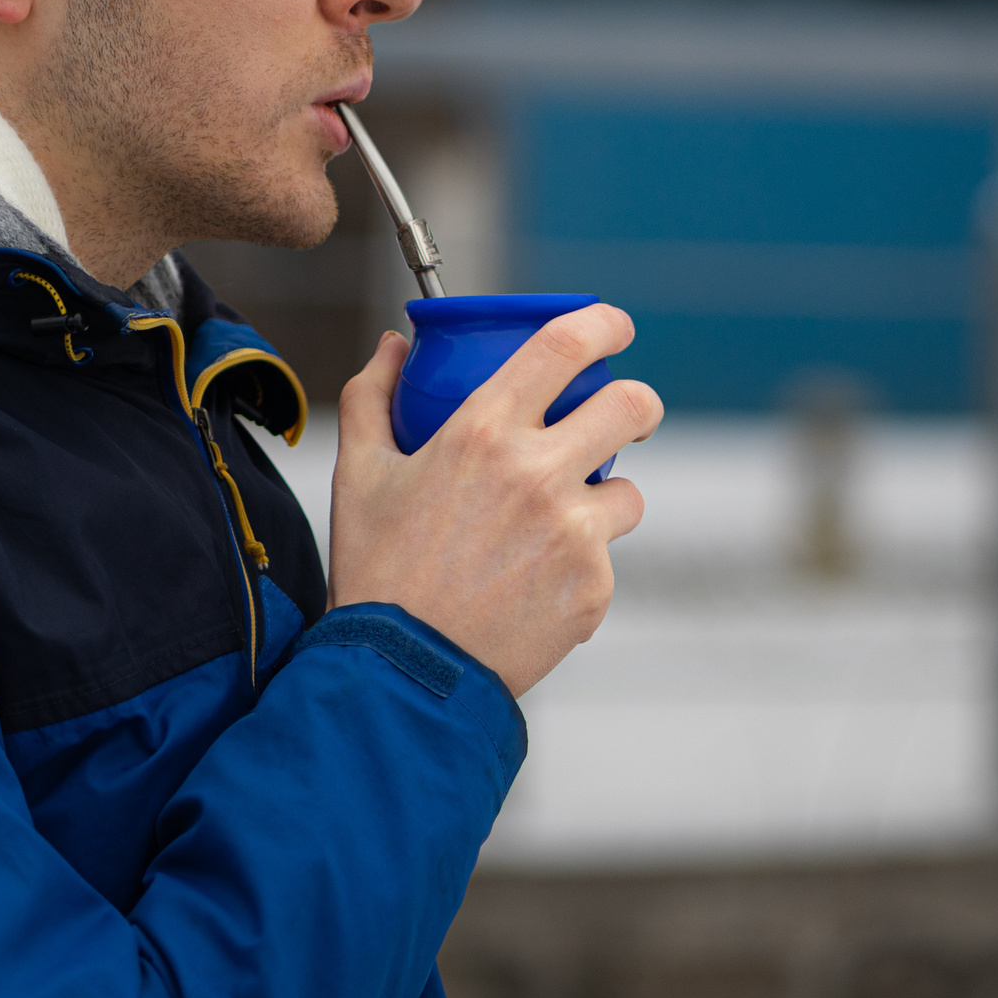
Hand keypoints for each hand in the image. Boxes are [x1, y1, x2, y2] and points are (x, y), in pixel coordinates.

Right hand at [327, 304, 661, 698]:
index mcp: (482, 432)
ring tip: (554, 528)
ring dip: (603, 500)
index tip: (610, 327)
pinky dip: (578, 568)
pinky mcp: (594, 588)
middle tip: (623, 414)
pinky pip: (605, 560)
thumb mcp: (359, 474)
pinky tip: (531, 587)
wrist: (402, 674)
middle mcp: (538, 475)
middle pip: (633, 406)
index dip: (602, 324)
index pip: (564, 345)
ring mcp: (574, 534)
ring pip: (628, 493)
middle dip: (638, 402)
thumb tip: (392, 345)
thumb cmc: (377, 570)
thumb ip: (372, 396)